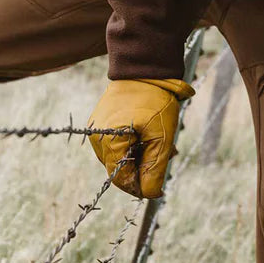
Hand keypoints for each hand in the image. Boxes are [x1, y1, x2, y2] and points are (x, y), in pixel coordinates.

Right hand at [87, 78, 193, 198]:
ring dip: (140, 155)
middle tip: (167, 155)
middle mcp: (96, 138)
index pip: (121, 179)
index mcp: (108, 142)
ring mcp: (97, 128)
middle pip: (119, 168)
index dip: (141, 187)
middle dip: (143, 167)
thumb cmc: (154, 101)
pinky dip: (134, 143)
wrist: (144, 68)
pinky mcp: (102, 121)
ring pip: (119, 156)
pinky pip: (117, 142)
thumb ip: (154, 169)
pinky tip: (150, 134)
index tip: (160, 187)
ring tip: (162, 143)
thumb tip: (149, 194)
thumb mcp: (161, 138)